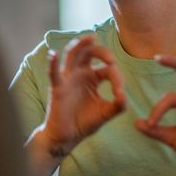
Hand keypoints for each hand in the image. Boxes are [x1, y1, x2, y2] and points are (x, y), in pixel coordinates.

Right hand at [40, 35, 125, 157]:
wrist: (68, 137)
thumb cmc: (85, 122)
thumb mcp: (106, 113)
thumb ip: (118, 105)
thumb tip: (123, 95)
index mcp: (93, 78)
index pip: (107, 69)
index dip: (116, 78)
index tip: (119, 93)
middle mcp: (80, 74)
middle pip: (90, 52)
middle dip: (102, 51)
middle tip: (111, 60)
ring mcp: (68, 78)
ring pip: (72, 55)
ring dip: (80, 45)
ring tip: (89, 38)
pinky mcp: (58, 88)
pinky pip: (53, 73)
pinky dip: (52, 63)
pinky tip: (54, 54)